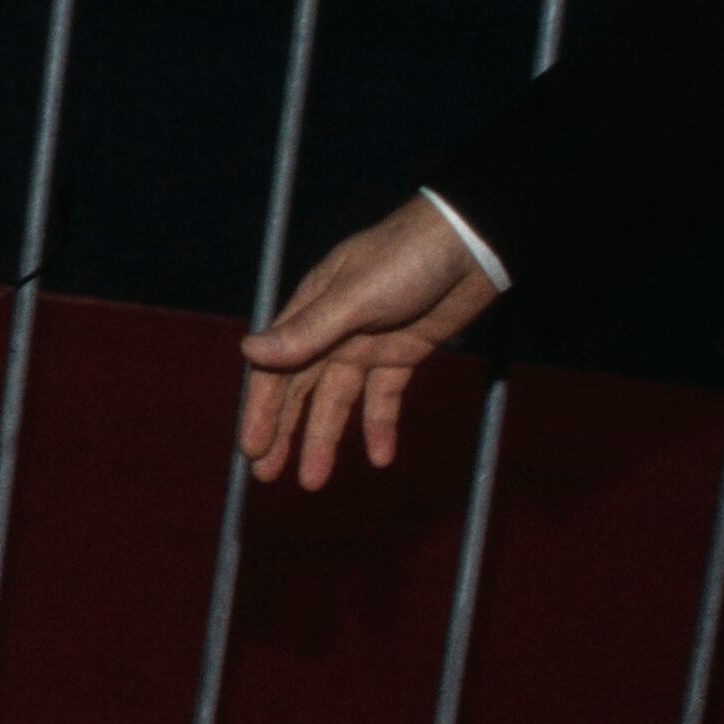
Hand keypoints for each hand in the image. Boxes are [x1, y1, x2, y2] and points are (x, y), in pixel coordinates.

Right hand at [235, 195, 499, 487]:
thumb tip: (250, 352)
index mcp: (310, 310)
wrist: (473, 243)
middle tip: (269, 476)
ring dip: (326, 438)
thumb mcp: (356, 296)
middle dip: (284, 433)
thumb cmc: (407, 257)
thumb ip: (307, 330)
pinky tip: (379, 457)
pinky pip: (385, 396)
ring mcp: (368, 342)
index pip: (275, 369)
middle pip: (301, 390)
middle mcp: (333, 330)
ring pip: (339, 399)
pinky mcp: (404, 351)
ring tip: (313, 480)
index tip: (253, 450)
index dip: (262, 410)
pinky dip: (380, 425)